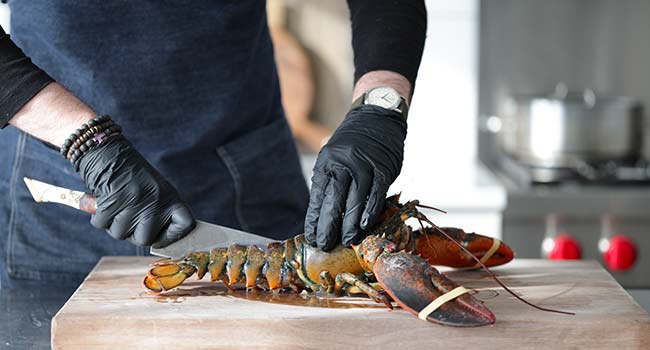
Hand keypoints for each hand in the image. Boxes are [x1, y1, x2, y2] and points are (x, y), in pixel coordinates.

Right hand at [78, 134, 194, 246]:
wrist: (107, 148)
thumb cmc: (129, 173)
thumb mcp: (153, 189)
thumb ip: (157, 212)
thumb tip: (155, 241)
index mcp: (170, 196)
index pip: (185, 225)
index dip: (172, 237)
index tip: (159, 236)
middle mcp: (155, 200)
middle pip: (146, 239)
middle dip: (132, 234)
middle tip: (126, 220)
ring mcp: (133, 202)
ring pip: (120, 234)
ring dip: (112, 224)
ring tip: (114, 205)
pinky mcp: (111, 202)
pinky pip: (102, 224)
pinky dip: (98, 217)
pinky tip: (102, 201)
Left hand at [304, 105, 406, 250]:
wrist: (377, 116)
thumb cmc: (352, 142)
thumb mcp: (332, 153)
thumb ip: (327, 178)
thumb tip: (319, 208)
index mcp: (327, 161)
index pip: (318, 195)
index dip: (314, 218)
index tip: (311, 236)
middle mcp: (344, 164)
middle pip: (334, 201)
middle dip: (328, 226)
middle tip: (324, 245)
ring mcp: (365, 167)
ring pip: (355, 201)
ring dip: (350, 225)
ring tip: (345, 242)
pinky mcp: (383, 170)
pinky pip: (376, 195)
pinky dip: (370, 212)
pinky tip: (365, 227)